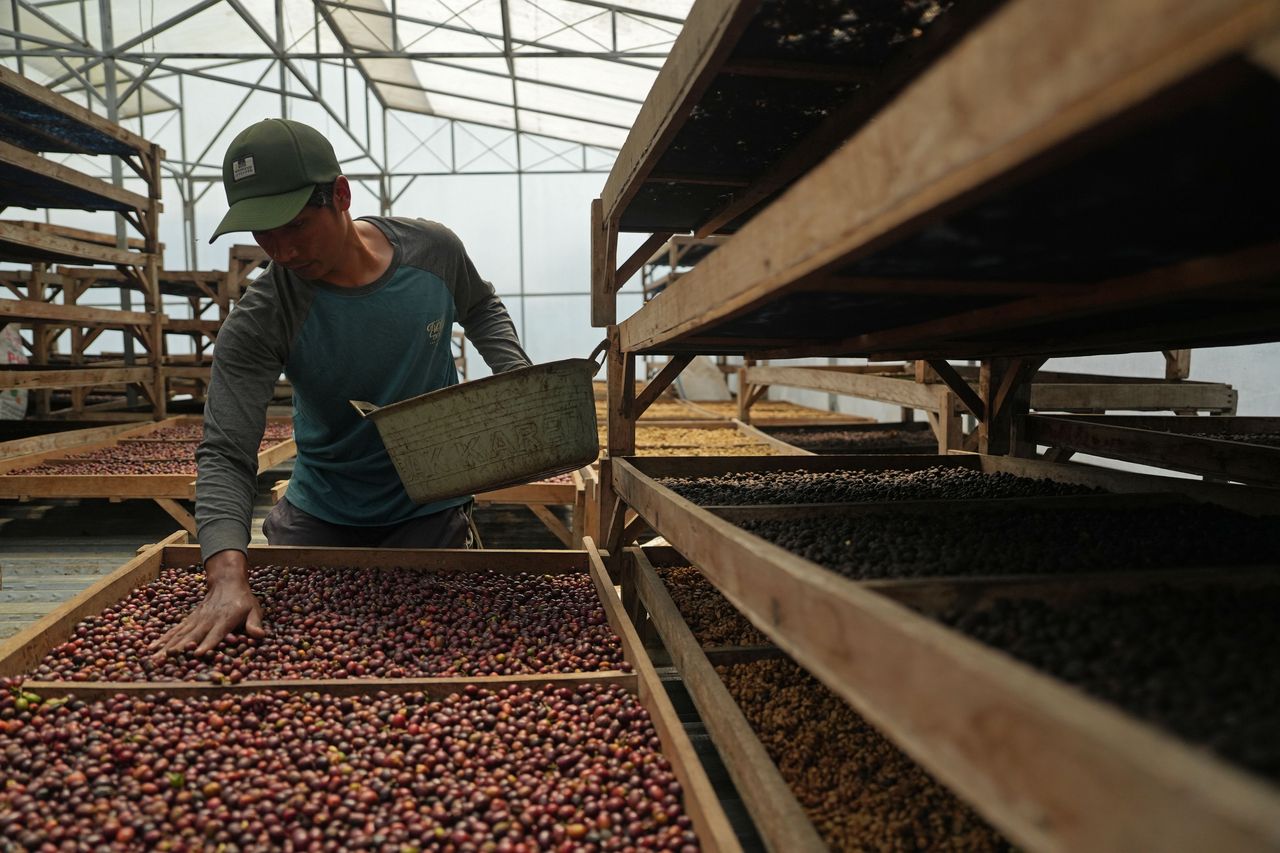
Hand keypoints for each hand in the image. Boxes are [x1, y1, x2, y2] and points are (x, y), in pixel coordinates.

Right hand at [151, 550, 266, 656]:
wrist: (227, 582)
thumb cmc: (243, 600)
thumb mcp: (254, 610)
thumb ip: (255, 623)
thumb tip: (260, 635)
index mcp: (225, 619)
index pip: (215, 634)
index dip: (208, 643)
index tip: (198, 653)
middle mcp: (208, 620)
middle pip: (192, 636)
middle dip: (178, 649)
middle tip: (165, 661)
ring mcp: (196, 620)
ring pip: (180, 634)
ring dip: (166, 646)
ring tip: (153, 658)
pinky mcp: (189, 620)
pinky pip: (175, 630)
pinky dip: (163, 639)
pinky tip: (151, 647)